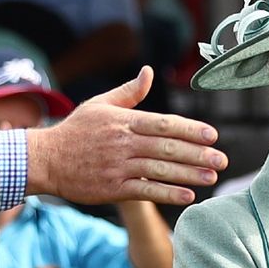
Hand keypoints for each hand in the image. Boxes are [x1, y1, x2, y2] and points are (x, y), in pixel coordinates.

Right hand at [26, 66, 226, 204]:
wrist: (46, 160)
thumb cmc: (75, 131)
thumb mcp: (100, 104)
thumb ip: (129, 92)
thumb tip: (149, 72)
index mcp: (123, 121)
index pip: (164, 123)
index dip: (190, 129)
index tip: (212, 135)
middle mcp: (123, 143)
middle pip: (168, 147)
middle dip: (198, 154)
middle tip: (222, 160)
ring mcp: (118, 167)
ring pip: (160, 170)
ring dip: (189, 174)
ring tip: (212, 177)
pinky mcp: (113, 189)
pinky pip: (146, 191)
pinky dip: (168, 194)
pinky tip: (188, 196)